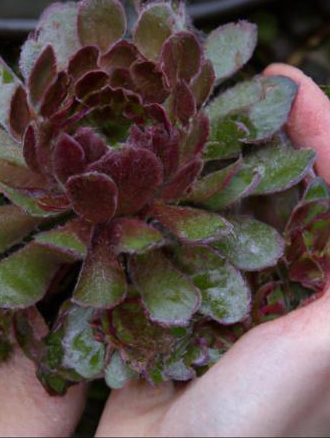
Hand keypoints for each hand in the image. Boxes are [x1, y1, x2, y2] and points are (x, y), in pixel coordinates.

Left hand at [0, 120, 84, 436]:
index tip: (15, 108)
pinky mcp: (63, 321)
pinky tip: (132, 224)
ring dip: (81, 207)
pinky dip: (106, 256)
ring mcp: (30, 288)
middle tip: (78, 128)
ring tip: (114, 166)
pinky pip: (88, 281)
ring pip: (60, 235)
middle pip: (18, 202)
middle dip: (43, 170)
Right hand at [96, 64, 329, 437]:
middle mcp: (275, 286)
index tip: (283, 82)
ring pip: (222, 207)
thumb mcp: (303, 369)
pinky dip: (164, 203)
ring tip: (178, 121)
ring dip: (206, 162)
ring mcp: (223, 291)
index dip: (320, 133)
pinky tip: (141, 181)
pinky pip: (176, 238)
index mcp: (316, 294)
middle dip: (258, 133)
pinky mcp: (178, 302)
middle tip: (224, 89)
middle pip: (277, 189)